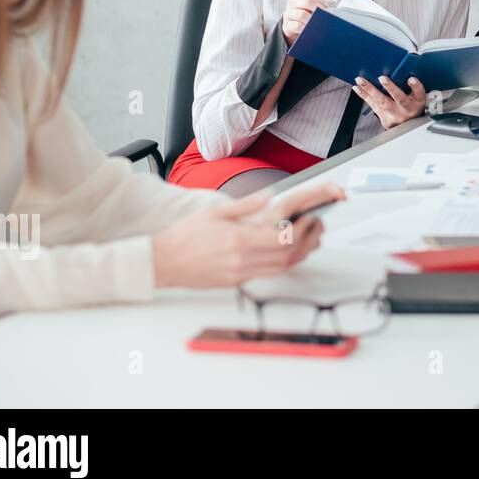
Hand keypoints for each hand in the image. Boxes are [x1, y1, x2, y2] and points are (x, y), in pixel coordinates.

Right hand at [151, 181, 344, 288]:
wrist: (162, 262)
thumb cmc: (184, 236)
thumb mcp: (216, 212)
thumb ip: (246, 205)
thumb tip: (268, 196)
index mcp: (238, 240)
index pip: (282, 239)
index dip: (302, 231)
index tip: (310, 219)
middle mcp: (242, 260)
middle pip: (288, 256)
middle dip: (308, 242)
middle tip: (316, 228)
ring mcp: (239, 274)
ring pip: (281, 268)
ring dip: (299, 255)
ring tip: (308, 239)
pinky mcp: (236, 283)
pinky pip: (267, 275)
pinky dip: (283, 264)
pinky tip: (287, 253)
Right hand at [282, 0, 339, 45]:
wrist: (291, 26)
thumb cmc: (305, 14)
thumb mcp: (312, 7)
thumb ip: (322, 5)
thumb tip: (337, 10)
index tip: (335, 0)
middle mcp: (294, 1)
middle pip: (308, 1)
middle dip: (320, 8)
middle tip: (328, 15)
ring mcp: (289, 13)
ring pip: (302, 14)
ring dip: (313, 20)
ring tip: (320, 24)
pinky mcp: (287, 25)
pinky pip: (297, 26)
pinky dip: (305, 28)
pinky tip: (311, 30)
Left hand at [354, 74, 426, 127]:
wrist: (408, 126)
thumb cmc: (412, 106)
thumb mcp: (418, 97)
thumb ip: (413, 86)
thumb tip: (403, 71)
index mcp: (417, 102)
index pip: (419, 93)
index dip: (416, 86)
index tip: (411, 79)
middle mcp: (406, 109)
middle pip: (399, 99)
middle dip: (390, 88)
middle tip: (382, 78)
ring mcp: (394, 114)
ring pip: (382, 102)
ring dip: (371, 90)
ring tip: (362, 81)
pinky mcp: (384, 118)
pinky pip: (372, 105)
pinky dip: (364, 95)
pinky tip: (357, 88)